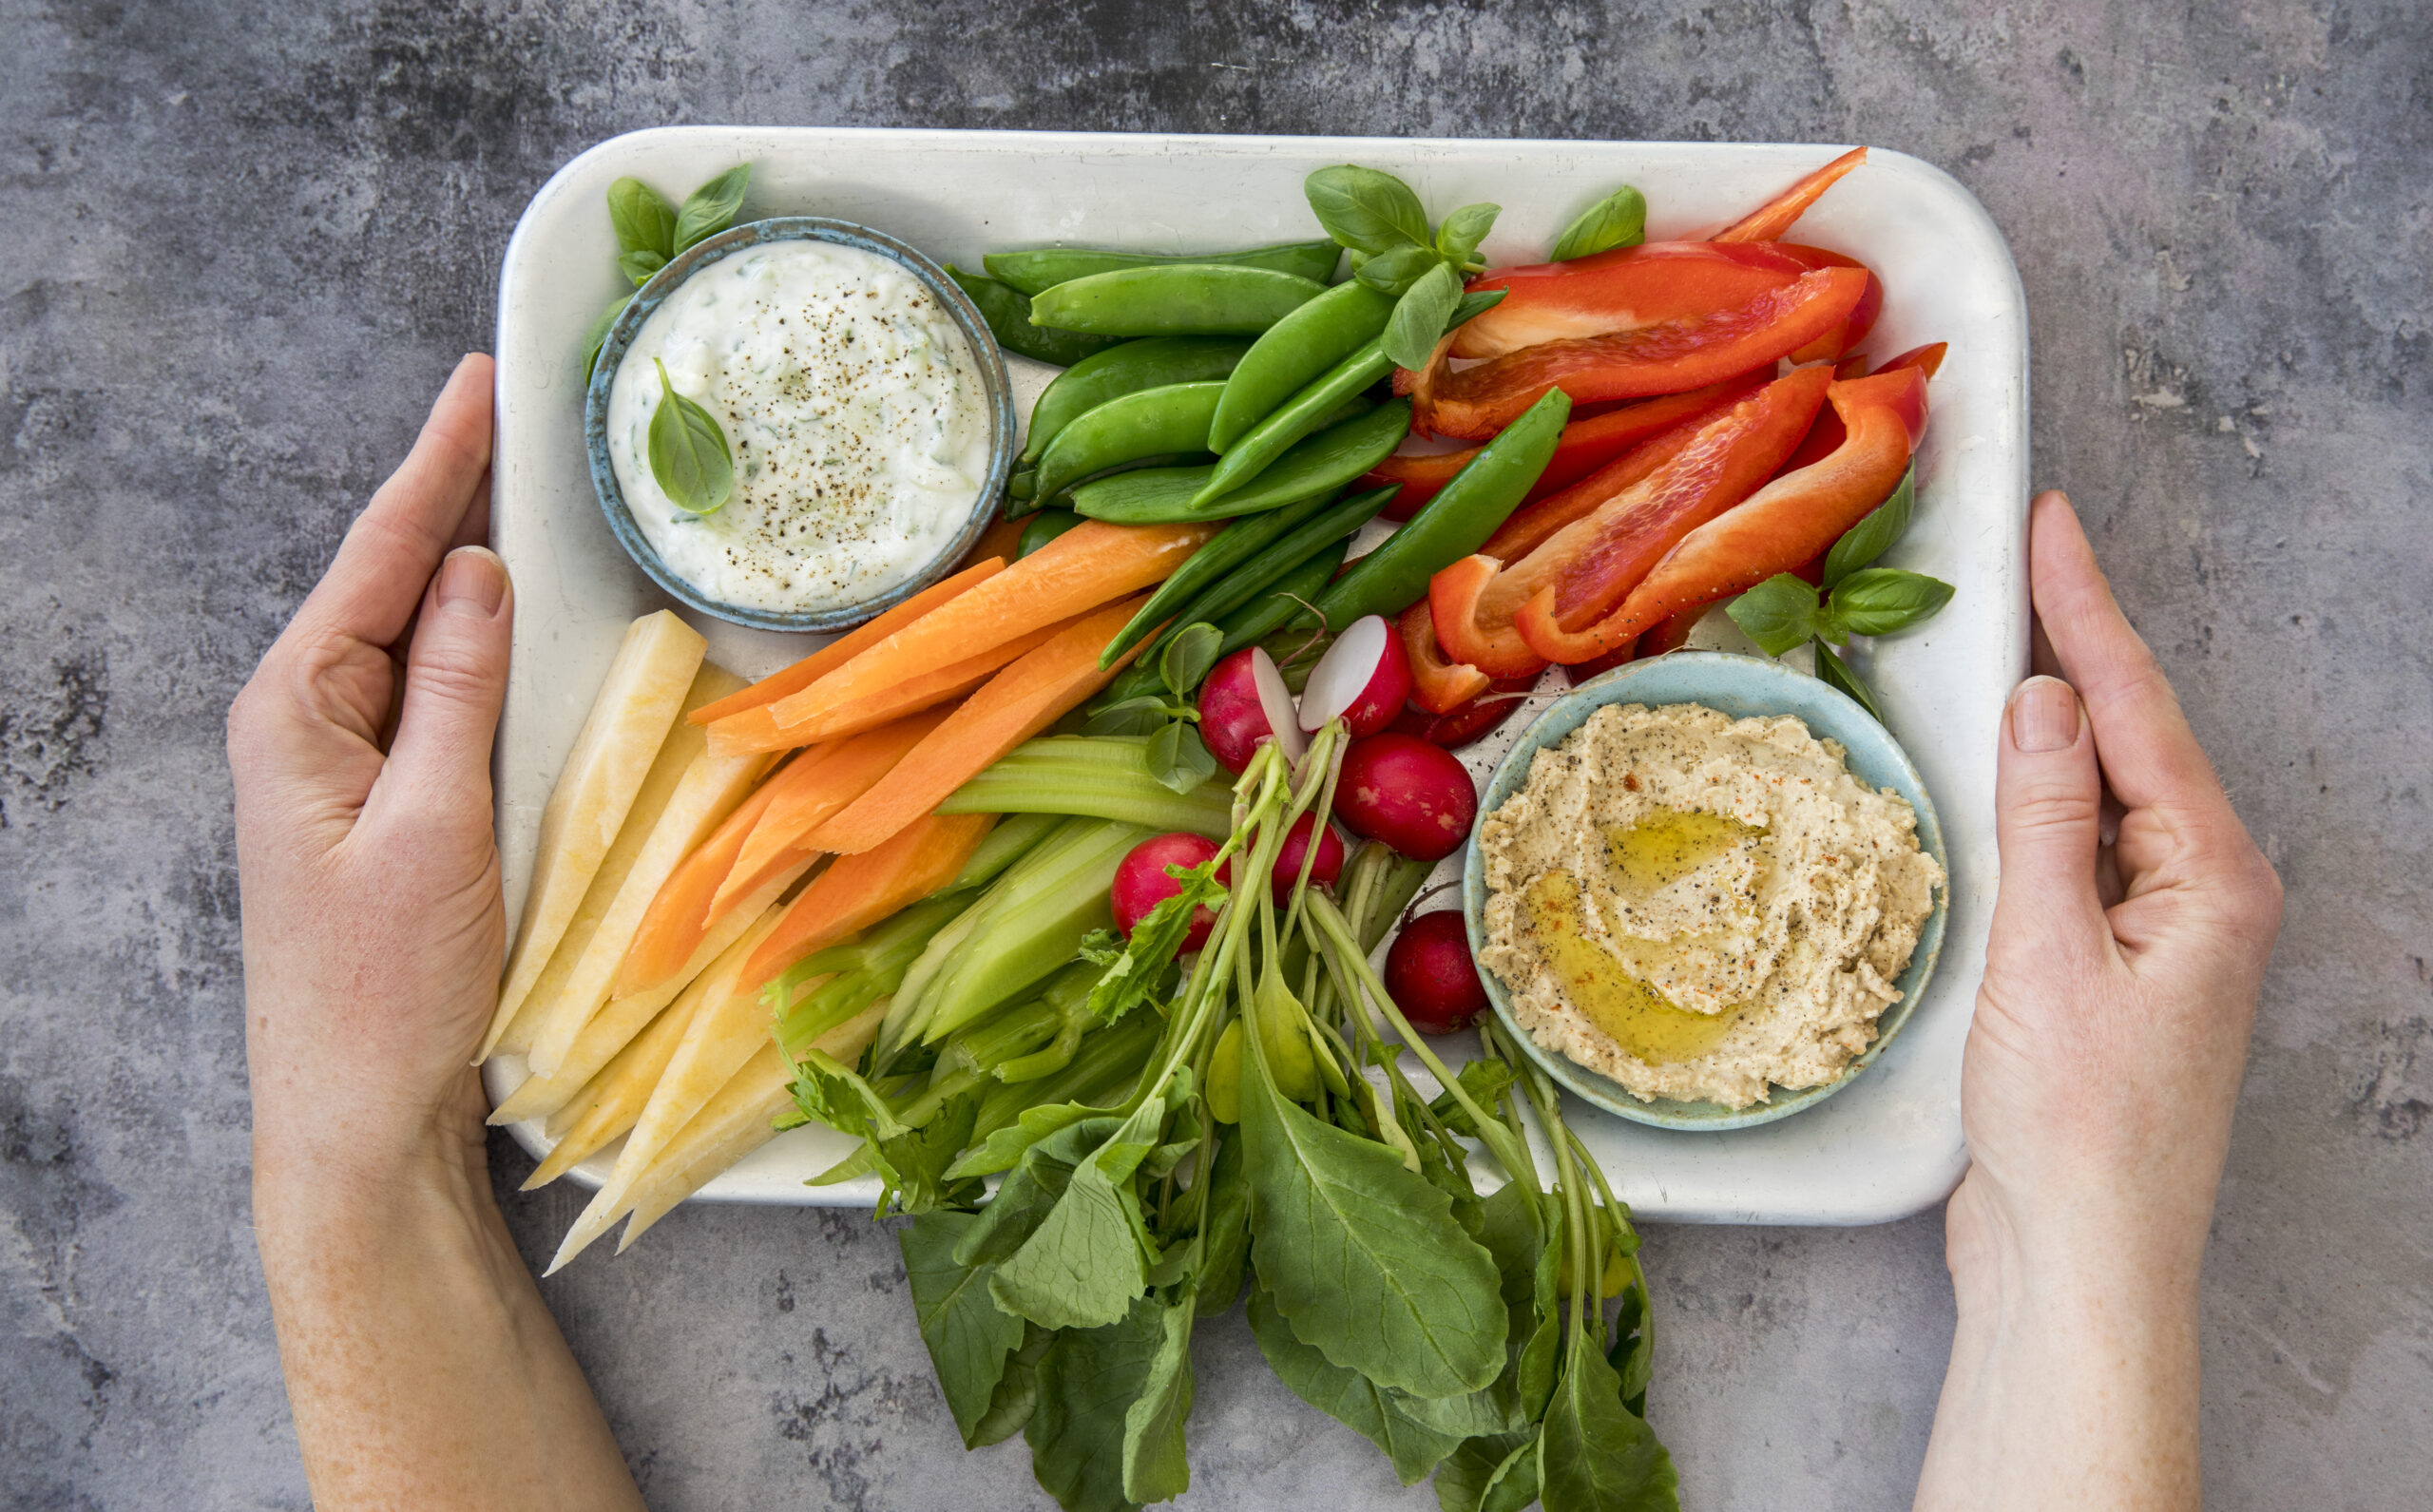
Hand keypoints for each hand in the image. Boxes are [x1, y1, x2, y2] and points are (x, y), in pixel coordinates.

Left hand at [231, 355, 640, 1510]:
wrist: (359, 1115)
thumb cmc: (386, 991)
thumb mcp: (433, 831)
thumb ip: (455, 694)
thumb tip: (478, 571)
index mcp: (297, 712)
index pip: (381, 558)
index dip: (437, 464)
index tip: (479, 380)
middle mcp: (310, 722)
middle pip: (395, 580)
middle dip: (456, 494)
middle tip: (522, 412)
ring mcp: (345, 763)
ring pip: (421, 634)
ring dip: (474, 568)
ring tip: (530, 489)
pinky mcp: (386, 801)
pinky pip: (439, 694)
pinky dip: (486, 646)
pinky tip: (523, 618)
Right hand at [1916, 491, 2281, 1509]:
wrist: (2080, 1262)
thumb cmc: (2076, 1133)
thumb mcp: (2049, 961)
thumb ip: (2047, 821)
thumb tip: (2043, 702)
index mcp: (2212, 883)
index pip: (2138, 715)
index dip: (2088, 612)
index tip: (2053, 527)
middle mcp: (2203, 898)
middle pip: (2133, 741)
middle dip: (2079, 647)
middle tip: (2029, 557)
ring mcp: (2161, 936)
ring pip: (2102, 795)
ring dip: (2053, 726)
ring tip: (2007, 642)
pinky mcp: (2112, 971)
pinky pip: (2075, 853)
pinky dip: (2034, 803)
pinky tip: (1999, 779)